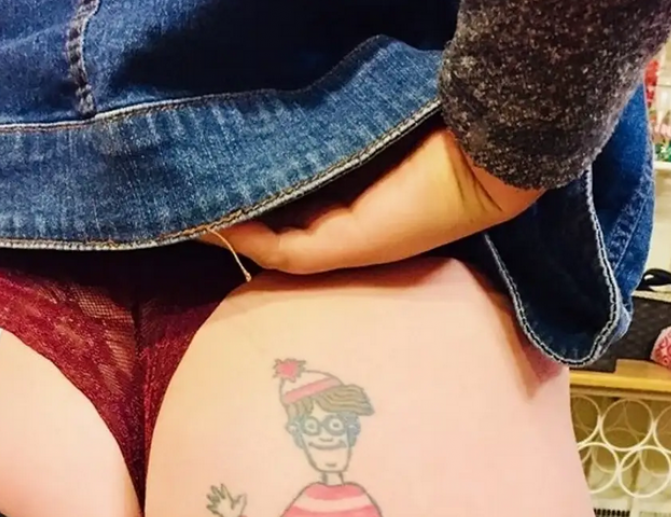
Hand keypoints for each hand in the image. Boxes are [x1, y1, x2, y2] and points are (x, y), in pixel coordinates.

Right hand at [199, 128, 540, 274]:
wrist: (481, 157)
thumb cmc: (435, 135)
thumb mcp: (372, 132)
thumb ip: (337, 135)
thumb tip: (300, 112)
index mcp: (354, 202)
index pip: (292, 205)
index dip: (253, 196)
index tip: (216, 175)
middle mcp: (345, 229)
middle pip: (278, 229)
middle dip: (234, 214)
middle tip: (189, 193)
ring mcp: (343, 245)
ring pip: (274, 245)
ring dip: (232, 230)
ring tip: (188, 207)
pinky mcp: (342, 248)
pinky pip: (282, 250)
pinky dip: (246, 237)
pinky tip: (213, 219)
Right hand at [207, 484, 246, 516]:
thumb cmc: (238, 511)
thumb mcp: (241, 504)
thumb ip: (242, 499)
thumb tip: (244, 493)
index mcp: (228, 499)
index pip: (225, 492)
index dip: (223, 488)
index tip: (221, 484)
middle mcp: (223, 501)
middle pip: (218, 494)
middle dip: (215, 491)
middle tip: (212, 486)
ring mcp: (220, 506)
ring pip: (214, 500)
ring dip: (211, 498)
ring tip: (208, 494)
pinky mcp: (218, 511)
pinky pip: (213, 509)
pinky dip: (210, 507)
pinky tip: (207, 505)